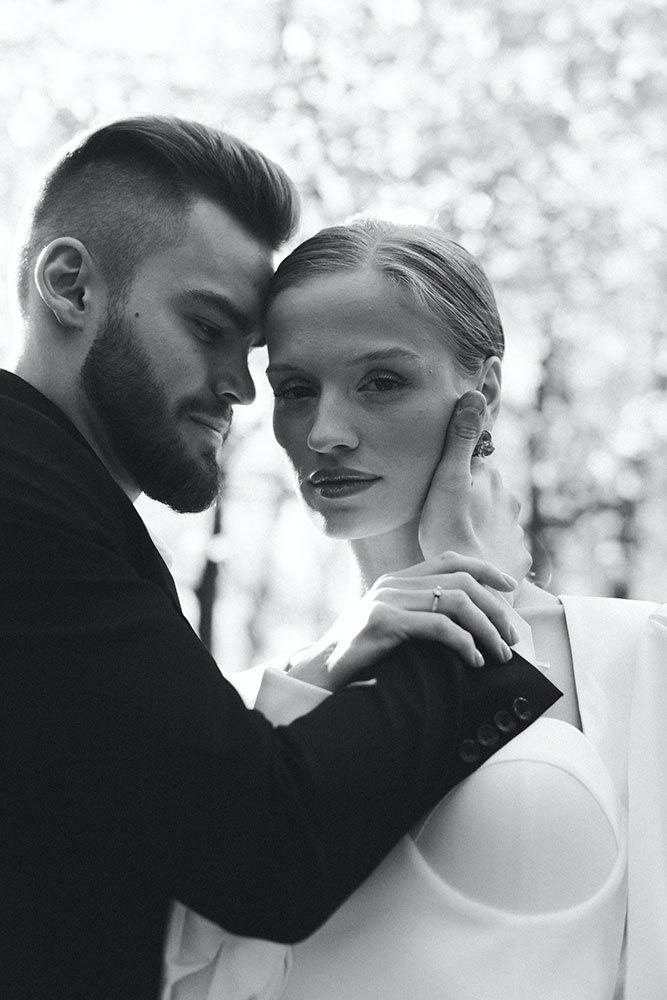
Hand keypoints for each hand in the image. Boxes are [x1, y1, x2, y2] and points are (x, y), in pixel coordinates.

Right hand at [287, 551, 519, 690]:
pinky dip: (465, 643)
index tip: (510, 587)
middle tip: (512, 638)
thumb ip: (418, 614)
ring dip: (487, 629)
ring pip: (458, 602)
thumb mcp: (391, 627)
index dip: (485, 569)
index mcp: (396, 579)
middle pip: (462, 581)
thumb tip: (466, 624)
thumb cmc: (360, 658)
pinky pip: (439, 626)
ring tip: (500, 654)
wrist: (319, 673)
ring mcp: (387, 600)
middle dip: (496, 609)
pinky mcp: (383, 622)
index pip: (450, 559)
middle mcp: (393, 583)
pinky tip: (474, 661)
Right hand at [418, 390, 531, 588]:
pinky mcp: (518, 562)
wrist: (475, 590)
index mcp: (491, 479)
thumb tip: (474, 394)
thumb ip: (460, 438)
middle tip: (447, 513)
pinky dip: (492, 554)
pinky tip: (475, 563)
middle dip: (473, 498)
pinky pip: (504, 552)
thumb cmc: (449, 533)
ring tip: (460, 541)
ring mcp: (516, 533)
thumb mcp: (447, 481)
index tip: (448, 480)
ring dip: (483, 527)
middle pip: (488, 492)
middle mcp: (509, 502)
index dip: (462, 468)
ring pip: (497, 522)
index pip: (477, 461)